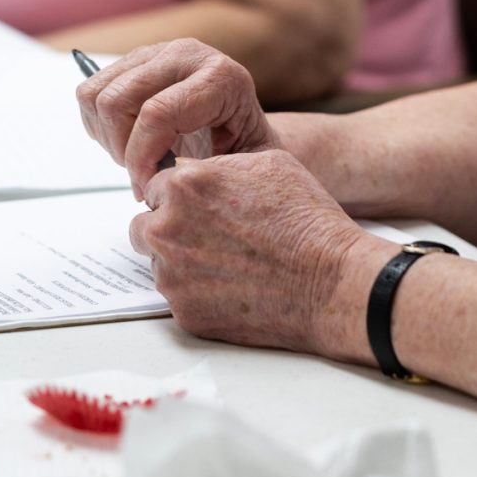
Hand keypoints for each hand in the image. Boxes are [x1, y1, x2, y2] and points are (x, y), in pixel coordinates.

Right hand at [77, 40, 277, 199]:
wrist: (244, 126)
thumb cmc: (245, 150)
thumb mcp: (244, 167)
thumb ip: (206, 174)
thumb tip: (162, 182)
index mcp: (220, 78)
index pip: (156, 113)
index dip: (141, 158)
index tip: (147, 187)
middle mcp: (186, 55)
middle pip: (116, 101)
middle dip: (121, 150)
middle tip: (141, 175)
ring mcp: (156, 52)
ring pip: (96, 95)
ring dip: (107, 137)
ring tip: (135, 157)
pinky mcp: (135, 59)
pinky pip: (89, 91)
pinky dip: (97, 125)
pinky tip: (126, 140)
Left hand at [129, 150, 391, 359]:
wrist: (331, 284)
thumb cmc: (307, 221)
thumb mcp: (267, 163)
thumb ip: (216, 165)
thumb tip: (193, 170)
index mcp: (185, 186)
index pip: (155, 187)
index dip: (179, 196)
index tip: (199, 206)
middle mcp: (168, 229)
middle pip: (145, 226)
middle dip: (169, 228)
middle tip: (209, 236)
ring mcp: (173, 275)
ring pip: (159, 264)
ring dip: (181, 261)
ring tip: (228, 263)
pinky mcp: (185, 313)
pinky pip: (178, 297)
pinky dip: (197, 293)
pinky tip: (234, 287)